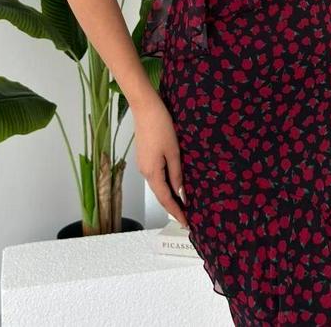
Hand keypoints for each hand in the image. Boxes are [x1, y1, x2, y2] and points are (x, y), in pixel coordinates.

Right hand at [134, 99, 188, 228]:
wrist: (146, 107)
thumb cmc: (161, 127)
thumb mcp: (173, 151)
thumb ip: (176, 173)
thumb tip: (180, 192)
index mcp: (152, 172)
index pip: (165, 199)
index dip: (176, 212)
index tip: (186, 223)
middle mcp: (145, 171)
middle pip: (160, 193)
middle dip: (173, 206)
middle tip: (187, 216)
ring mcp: (143, 163)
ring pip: (158, 184)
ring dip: (169, 194)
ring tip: (183, 203)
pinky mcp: (144, 156)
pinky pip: (156, 174)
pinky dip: (165, 182)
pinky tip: (174, 183)